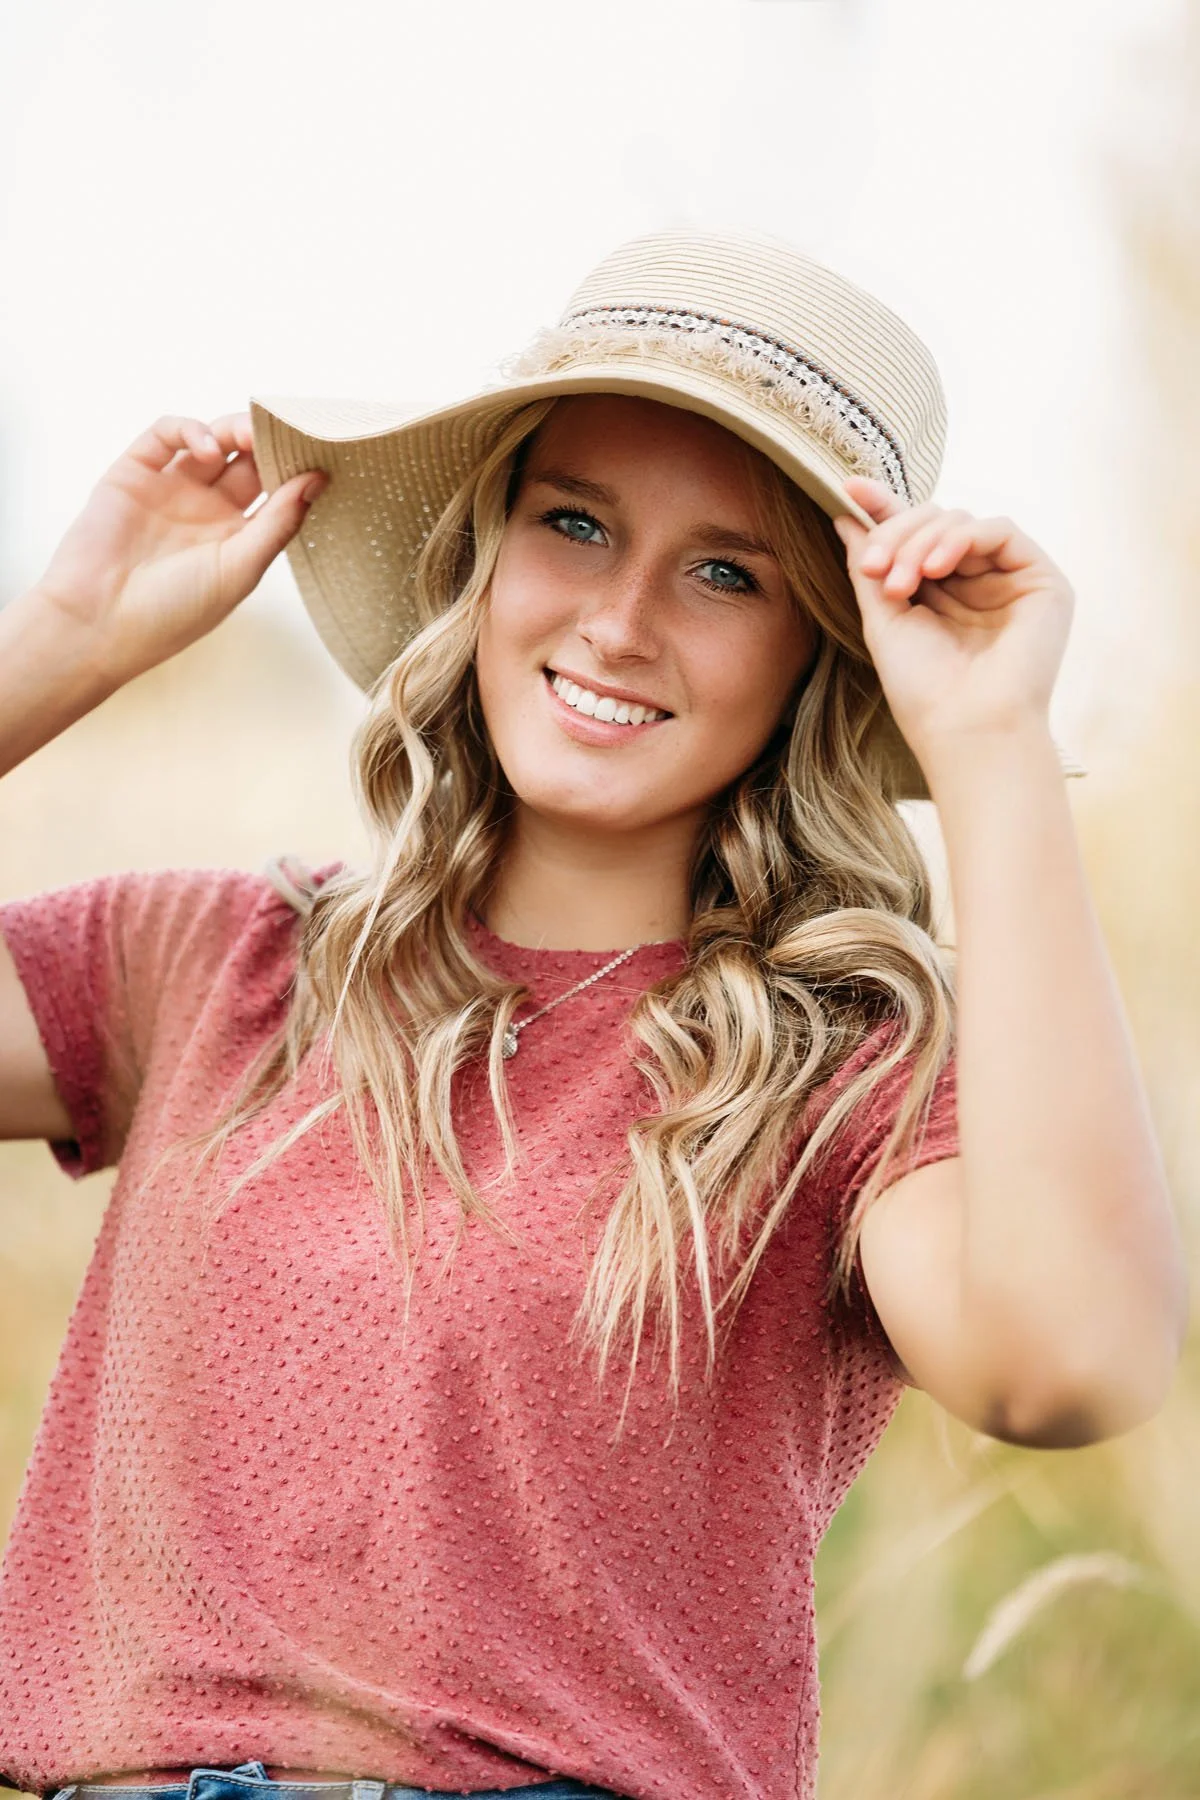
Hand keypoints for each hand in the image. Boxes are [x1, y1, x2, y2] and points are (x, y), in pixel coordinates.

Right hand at [35, 412, 326, 686]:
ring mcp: (170, 489)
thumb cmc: (172, 613)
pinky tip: (206, 449)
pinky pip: (165, 435)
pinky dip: (189, 429)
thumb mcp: (240, 570)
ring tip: (248, 437)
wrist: (98, 624)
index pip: (276, 490)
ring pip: (211, 440)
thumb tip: (318, 480)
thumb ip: (279, 523)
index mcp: (236, 538)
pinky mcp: (134, 472)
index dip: (295, 469)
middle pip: (248, 460)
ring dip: (234, 429)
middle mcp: (206, 510)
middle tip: (285, 433)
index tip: (320, 453)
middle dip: (268, 442)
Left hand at [832, 475, 1074, 775]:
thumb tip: (847, 515)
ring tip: (899, 583)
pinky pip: (998, 530)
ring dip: (921, 543)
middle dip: (897, 535)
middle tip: (873, 568)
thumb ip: (870, 565)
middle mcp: (978, 583)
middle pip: (936, 522)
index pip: (916, 537)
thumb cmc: (923, 690)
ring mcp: (1011, 580)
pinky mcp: (1043, 580)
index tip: (849, 488)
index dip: (885, 508)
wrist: (966, 731)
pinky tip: (935, 569)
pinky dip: (961, 539)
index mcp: (943, 594)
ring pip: (962, 522)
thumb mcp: (883, 618)